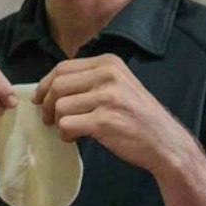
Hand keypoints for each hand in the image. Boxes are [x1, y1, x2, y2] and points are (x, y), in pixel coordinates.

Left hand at [35, 55, 192, 173]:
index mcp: (109, 63)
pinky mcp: (104, 121)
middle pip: (57, 85)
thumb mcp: (119, 85)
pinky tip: (75, 138)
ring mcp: (107, 98)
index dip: (45, 84)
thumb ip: (91, 80)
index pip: (63, 68)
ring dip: (58, 122)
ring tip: (69, 131)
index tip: (40, 98)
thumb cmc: (138, 117)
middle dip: (47, 104)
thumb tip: (50, 86)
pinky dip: (65, 134)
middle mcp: (108, 75)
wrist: (165, 142)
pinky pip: (66, 125)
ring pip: (60, 106)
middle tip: (49, 119)